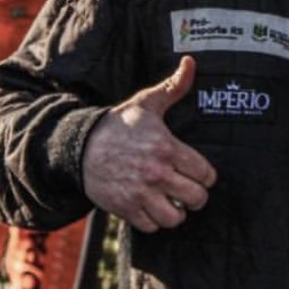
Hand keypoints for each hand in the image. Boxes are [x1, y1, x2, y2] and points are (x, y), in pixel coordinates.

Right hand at [81, 56, 216, 231]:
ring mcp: (140, 193)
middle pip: (196, 198)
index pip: (205, 173)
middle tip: (190, 190)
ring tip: (173, 202)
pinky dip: (155, 221)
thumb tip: (190, 62)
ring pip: (175, 218)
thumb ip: (174, 86)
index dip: (207, 176)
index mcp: (167, 147)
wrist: (81, 145)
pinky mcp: (125, 208)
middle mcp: (156, 173)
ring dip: (177, 212)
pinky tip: (153, 207)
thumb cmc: (120, 124)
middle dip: (197, 196)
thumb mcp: (148, 102)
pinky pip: (151, 226)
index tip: (201, 174)